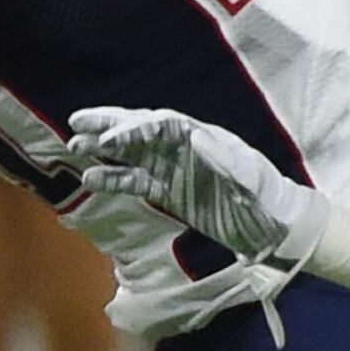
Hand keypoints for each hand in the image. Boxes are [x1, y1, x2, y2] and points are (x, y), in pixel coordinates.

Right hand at [66, 107, 327, 269]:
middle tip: (77, 122)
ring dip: (104, 150)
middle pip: (141, 128)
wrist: (275, 227)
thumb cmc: (266, 200)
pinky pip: (136, 181)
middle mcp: (185, 147)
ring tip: (74, 148)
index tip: (110, 141)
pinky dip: (114, 179)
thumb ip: (225, 159)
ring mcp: (175, 169)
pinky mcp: (170, 192)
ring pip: (133, 153)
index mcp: (204, 138)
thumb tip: (197, 137)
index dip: (135, 129)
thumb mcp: (251, 179)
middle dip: (110, 125)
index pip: (162, 124)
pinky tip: (91, 180)